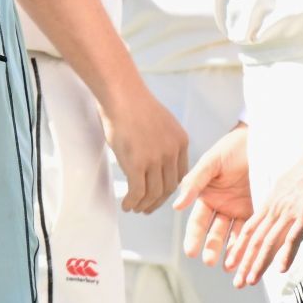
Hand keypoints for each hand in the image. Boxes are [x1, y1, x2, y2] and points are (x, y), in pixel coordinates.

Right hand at [101, 82, 189, 212]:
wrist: (121, 94)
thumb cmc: (135, 104)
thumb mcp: (161, 122)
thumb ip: (164, 141)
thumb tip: (155, 157)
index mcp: (181, 141)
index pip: (181, 175)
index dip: (170, 189)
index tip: (160, 195)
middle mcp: (172, 152)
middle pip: (169, 187)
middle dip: (158, 202)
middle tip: (147, 207)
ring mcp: (155, 159)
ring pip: (153, 193)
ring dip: (144, 204)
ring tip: (134, 207)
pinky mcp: (137, 163)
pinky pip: (137, 191)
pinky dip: (132, 202)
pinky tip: (126, 205)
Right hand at [175, 123, 253, 267]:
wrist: (259, 139)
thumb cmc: (231, 148)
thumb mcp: (210, 163)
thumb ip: (194, 183)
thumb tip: (176, 206)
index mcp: (206, 196)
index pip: (197, 222)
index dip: (194, 237)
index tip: (190, 251)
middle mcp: (221, 206)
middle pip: (214, 232)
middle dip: (211, 248)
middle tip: (209, 261)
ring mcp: (238, 210)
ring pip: (232, 236)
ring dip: (230, 251)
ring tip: (229, 266)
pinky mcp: (256, 210)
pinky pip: (251, 230)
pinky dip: (248, 244)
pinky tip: (246, 256)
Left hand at [223, 133, 302, 288]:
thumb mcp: (289, 185)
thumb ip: (283, 201)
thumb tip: (281, 212)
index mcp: (271, 202)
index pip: (251, 229)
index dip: (240, 248)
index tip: (232, 264)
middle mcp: (276, 208)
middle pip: (256, 239)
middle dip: (245, 263)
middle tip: (237, 283)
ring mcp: (290, 212)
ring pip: (269, 241)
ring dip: (259, 263)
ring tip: (251, 280)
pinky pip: (293, 236)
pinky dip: (286, 254)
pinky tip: (282, 269)